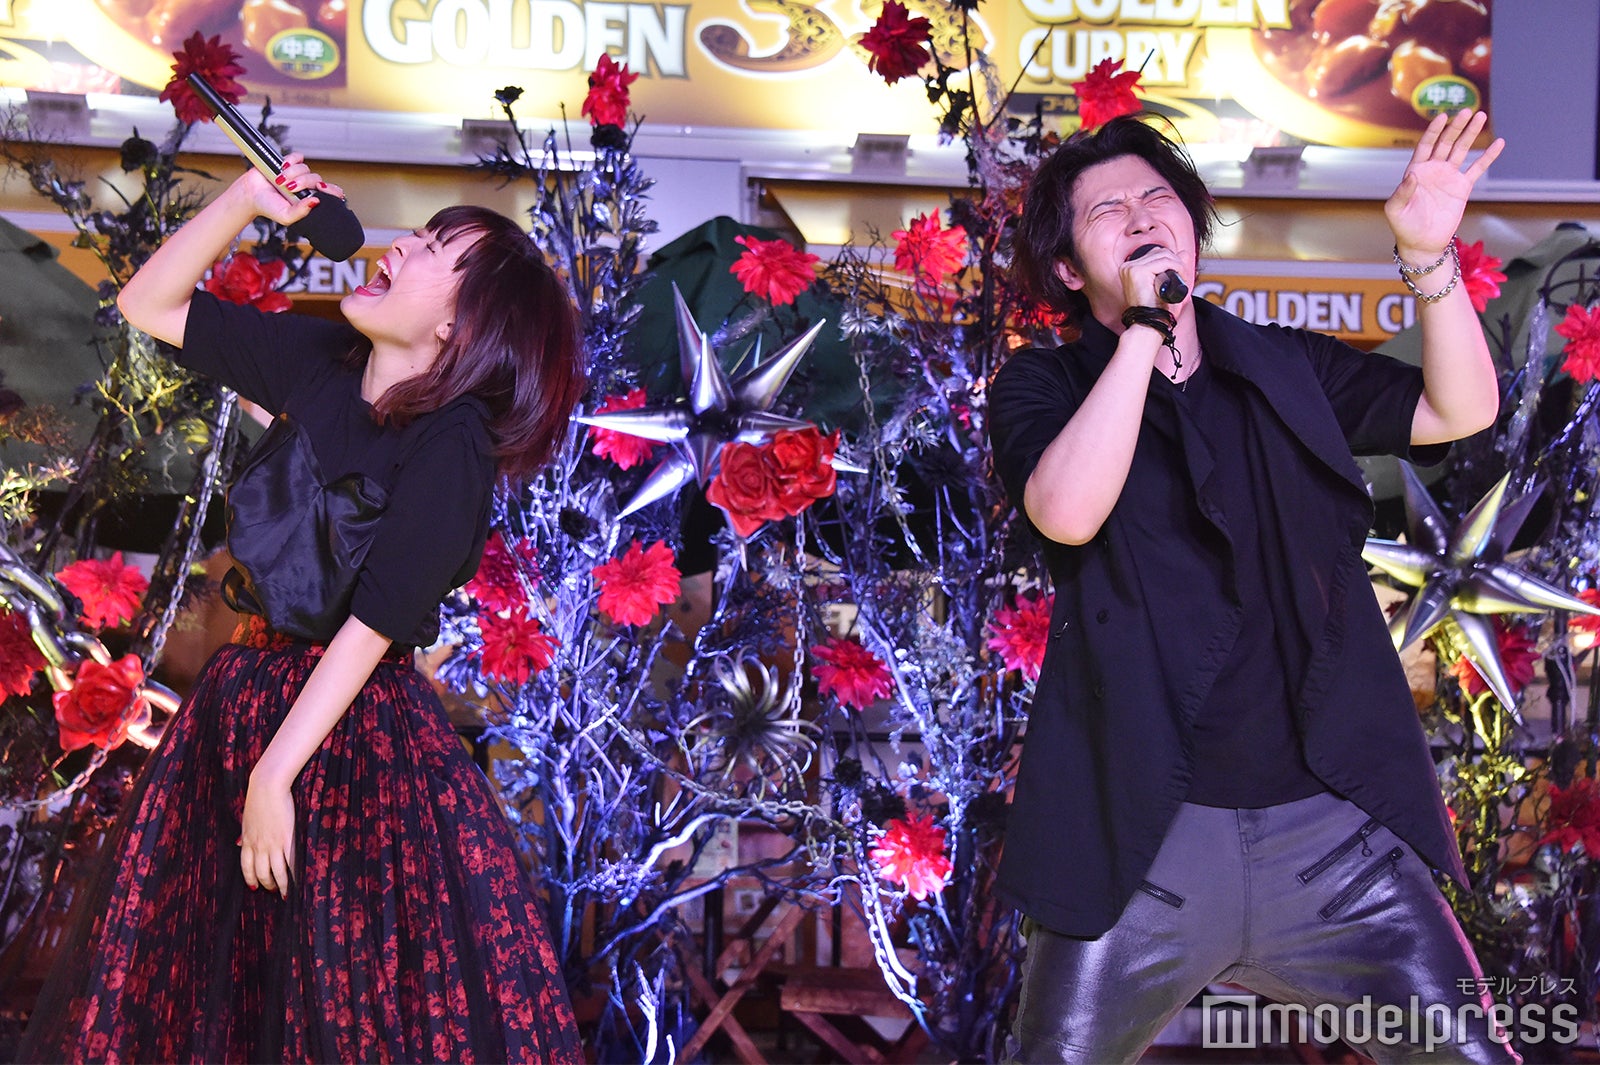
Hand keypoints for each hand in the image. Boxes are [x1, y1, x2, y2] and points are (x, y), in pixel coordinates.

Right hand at [232, 152, 345, 229]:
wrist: (250, 194)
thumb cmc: (269, 207)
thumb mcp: (286, 217)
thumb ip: (302, 212)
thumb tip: (316, 201)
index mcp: (310, 200)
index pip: (331, 194)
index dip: (332, 191)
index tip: (321, 190)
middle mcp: (307, 187)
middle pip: (316, 179)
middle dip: (303, 182)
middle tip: (289, 188)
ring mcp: (298, 174)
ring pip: (305, 169)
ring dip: (293, 173)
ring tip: (280, 181)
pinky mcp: (289, 163)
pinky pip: (298, 157)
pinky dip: (292, 160)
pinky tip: (283, 166)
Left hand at [240, 771, 295, 898]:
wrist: (267, 787)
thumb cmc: (257, 799)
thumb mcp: (246, 819)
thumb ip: (244, 834)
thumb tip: (238, 843)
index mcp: (247, 841)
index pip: (246, 867)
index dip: (250, 879)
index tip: (254, 887)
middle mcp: (258, 846)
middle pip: (261, 873)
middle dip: (267, 885)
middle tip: (274, 891)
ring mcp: (273, 844)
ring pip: (276, 872)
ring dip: (281, 885)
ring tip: (286, 893)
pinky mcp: (287, 839)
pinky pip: (291, 862)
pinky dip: (294, 874)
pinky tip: (298, 882)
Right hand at [1119, 244, 1182, 309]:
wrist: (1150, 324)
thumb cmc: (1156, 310)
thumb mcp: (1167, 285)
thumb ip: (1174, 266)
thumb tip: (1184, 253)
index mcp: (1130, 270)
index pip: (1154, 253)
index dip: (1171, 261)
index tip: (1180, 273)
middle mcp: (1127, 267)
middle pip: (1159, 251)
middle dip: (1175, 261)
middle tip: (1183, 277)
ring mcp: (1131, 268)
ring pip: (1163, 255)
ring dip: (1178, 265)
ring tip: (1182, 279)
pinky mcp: (1137, 271)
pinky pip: (1164, 261)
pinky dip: (1177, 267)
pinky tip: (1179, 278)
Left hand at [1385, 109, 1503, 264]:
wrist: (1422, 243)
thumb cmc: (1404, 226)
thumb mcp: (1395, 210)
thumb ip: (1402, 192)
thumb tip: (1411, 176)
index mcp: (1415, 171)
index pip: (1426, 145)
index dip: (1433, 131)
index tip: (1442, 116)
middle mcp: (1433, 169)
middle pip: (1446, 142)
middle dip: (1456, 127)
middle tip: (1467, 111)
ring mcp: (1449, 177)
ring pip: (1461, 150)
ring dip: (1471, 134)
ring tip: (1480, 116)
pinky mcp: (1462, 188)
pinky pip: (1477, 168)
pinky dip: (1488, 156)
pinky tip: (1499, 143)